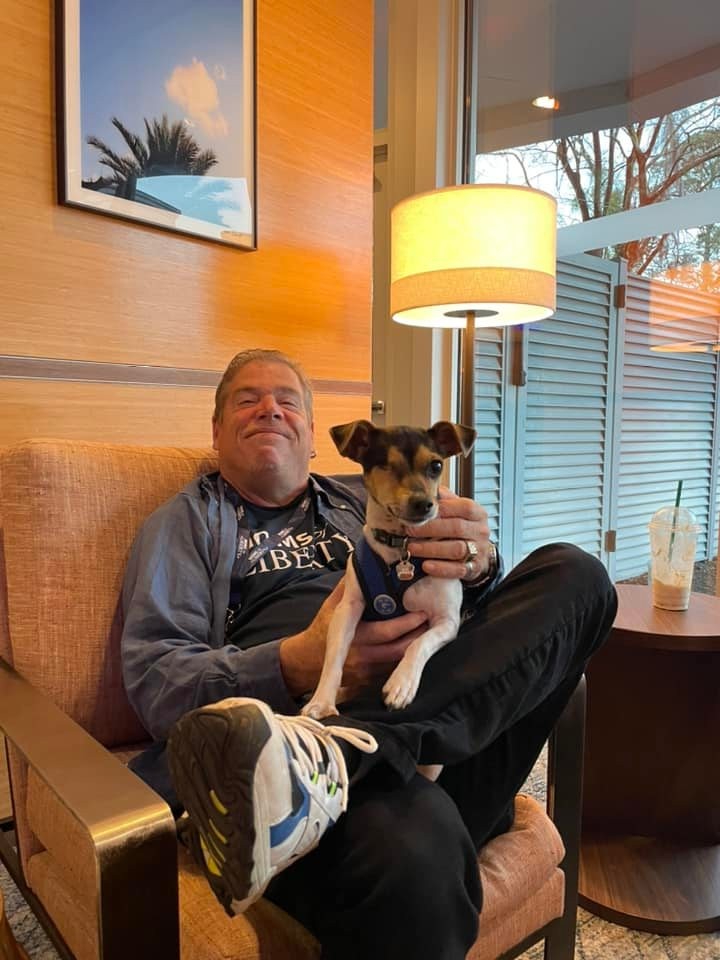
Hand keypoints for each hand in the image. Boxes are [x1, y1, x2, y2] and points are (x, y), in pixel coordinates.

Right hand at [279, 577, 427, 696]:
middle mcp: (360, 656)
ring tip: (430, 632)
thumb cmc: (321, 628)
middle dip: (418, 635)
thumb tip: (364, 564)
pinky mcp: (369, 682)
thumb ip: (348, 587)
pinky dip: (404, 659)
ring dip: (415, 648)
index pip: (386, 630)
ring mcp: (365, 672)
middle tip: (434, 620)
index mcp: (352, 635)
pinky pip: (392, 670)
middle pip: (398, 649)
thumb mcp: (331, 605)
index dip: (407, 622)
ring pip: (398, 661)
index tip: (423, 610)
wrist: (306, 661)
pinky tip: (415, 647)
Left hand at [405, 486, 492, 581]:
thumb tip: (427, 489)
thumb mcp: (458, 511)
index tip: (420, 512)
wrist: (479, 554)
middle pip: (456, 528)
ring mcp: (479, 550)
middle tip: (410, 530)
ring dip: (431, 549)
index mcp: (477, 513)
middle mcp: (480, 531)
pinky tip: (426, 566)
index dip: (441, 509)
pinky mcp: (473, 568)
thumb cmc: (463, 529)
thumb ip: (445, 500)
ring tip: (412, 548)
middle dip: (430, 529)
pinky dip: (440, 568)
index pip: (463, 507)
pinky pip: (457, 569)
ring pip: (456, 549)